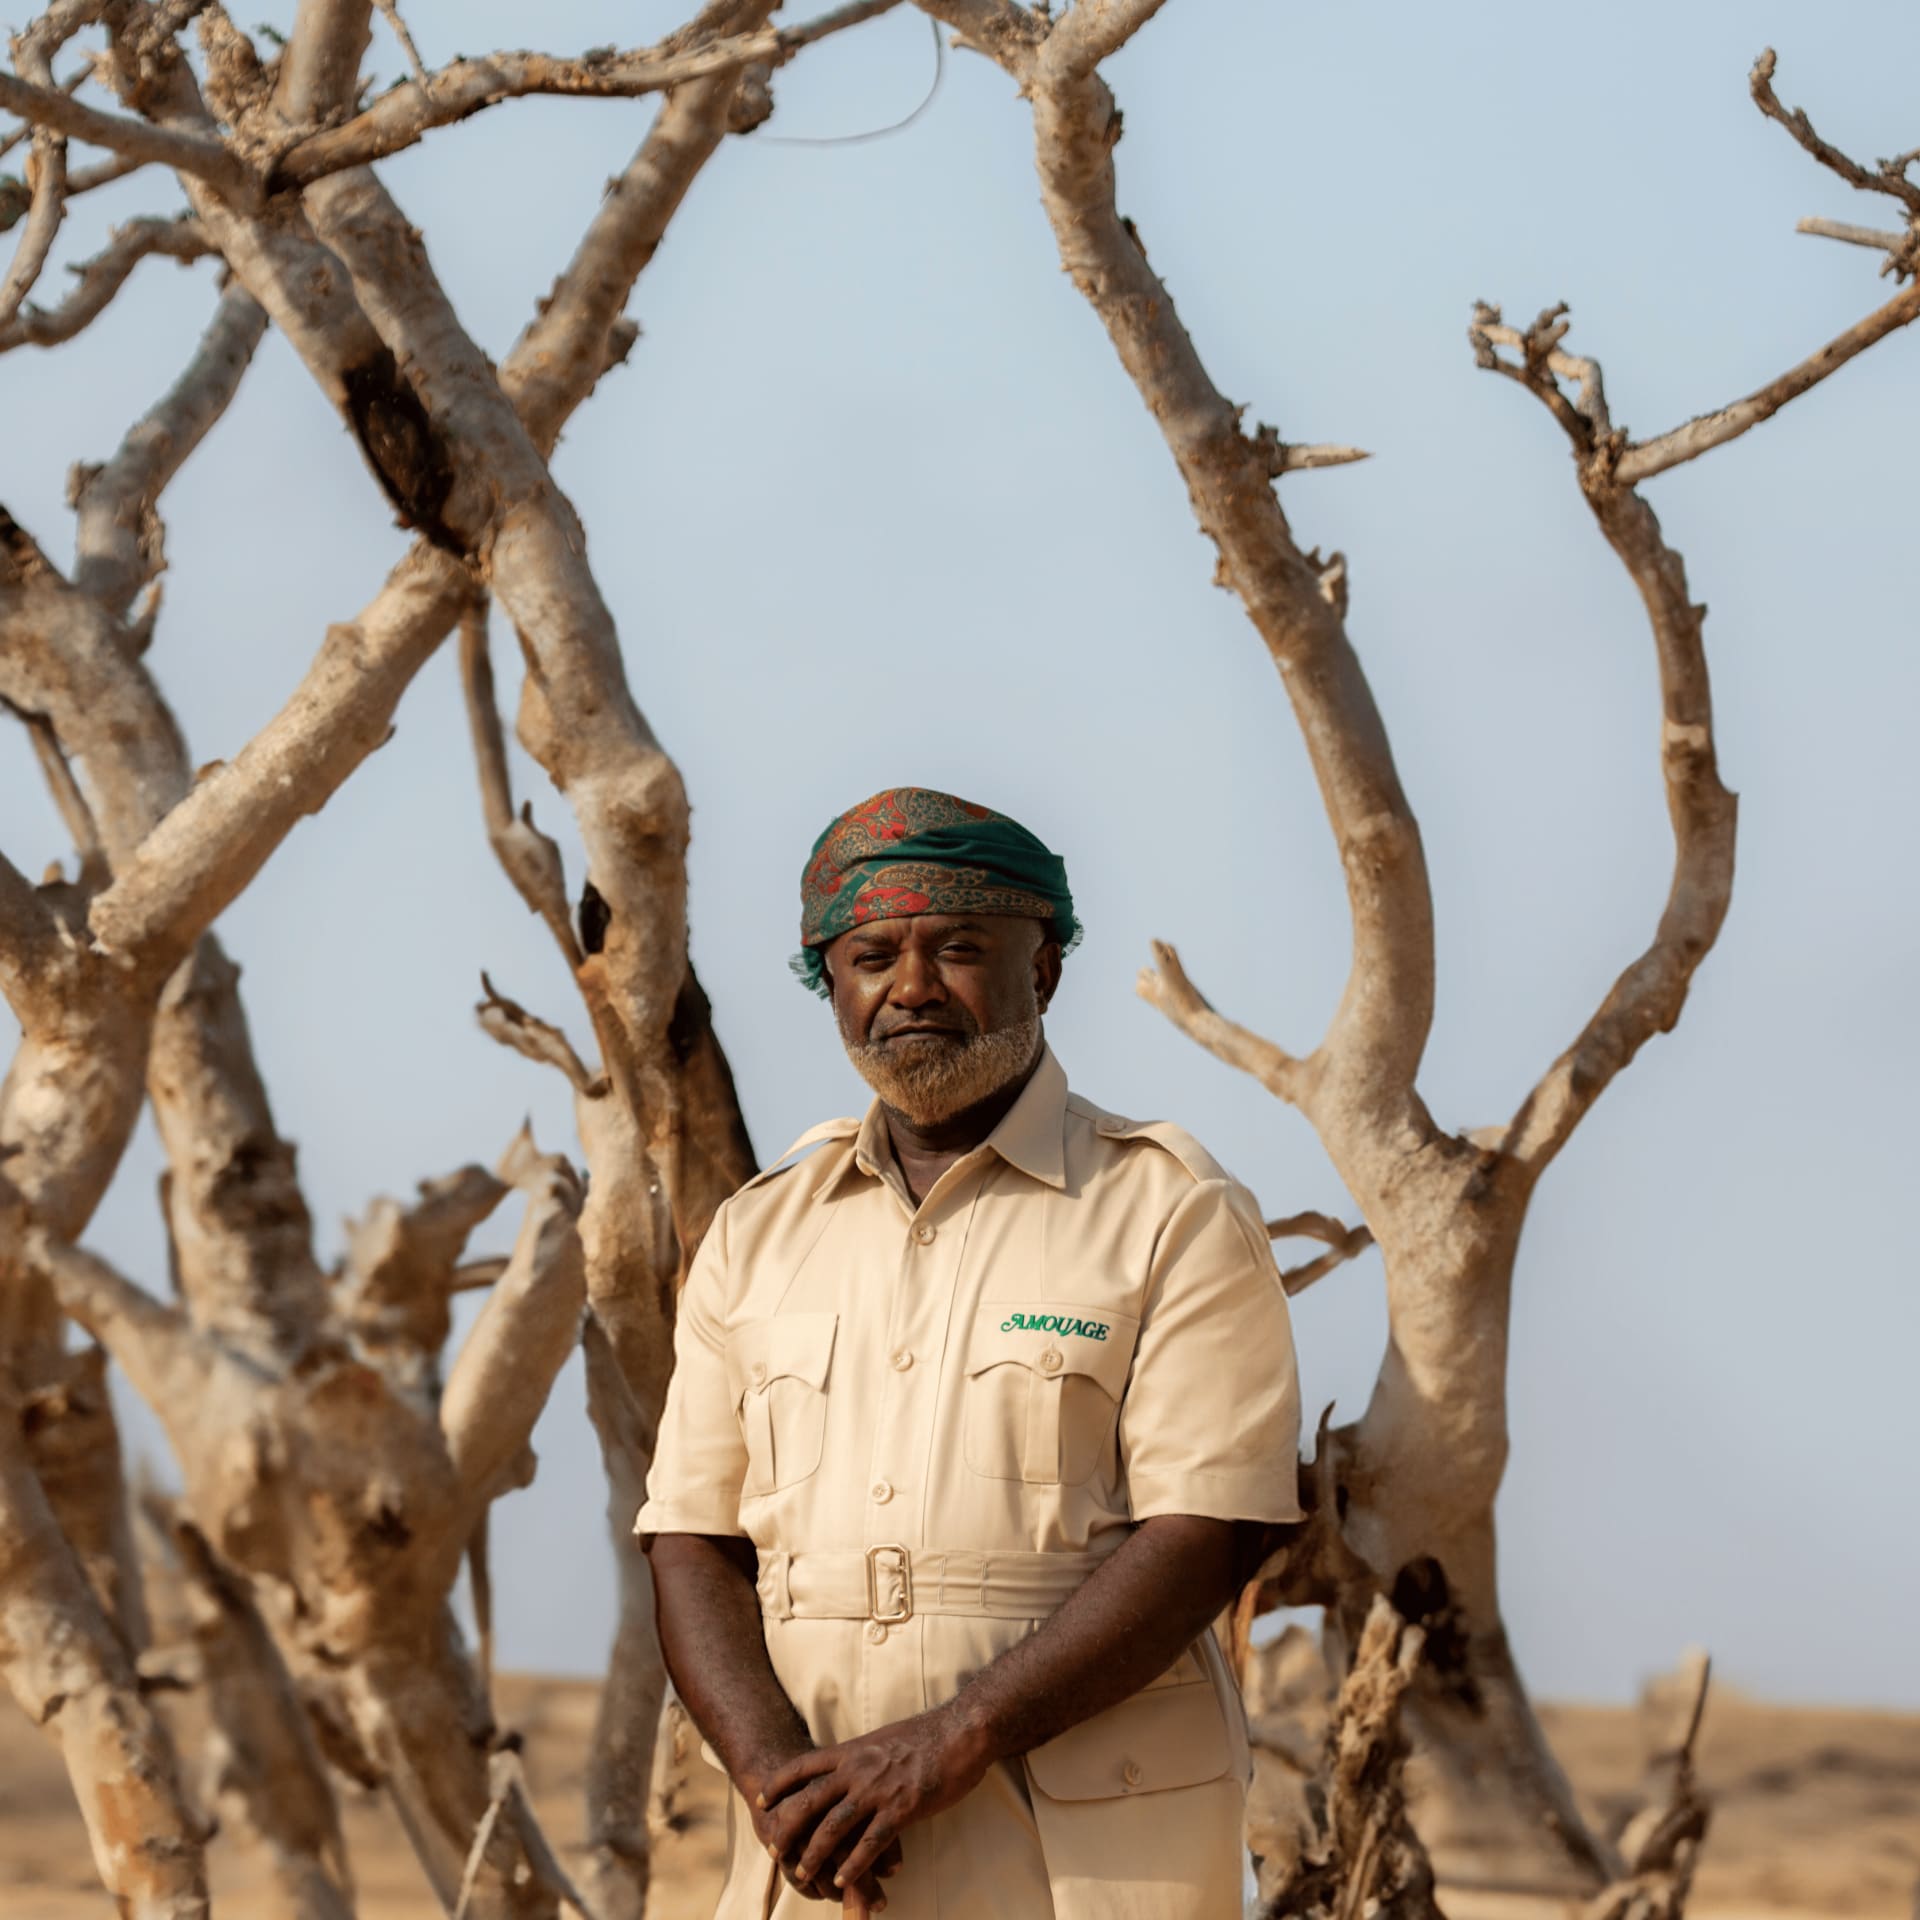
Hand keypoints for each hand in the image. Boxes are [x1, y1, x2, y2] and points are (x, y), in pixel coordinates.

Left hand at [758, 1706, 992, 1895]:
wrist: (961, 1731)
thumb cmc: (927, 1736)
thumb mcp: (884, 1739)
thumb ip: (863, 1757)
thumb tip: (849, 1769)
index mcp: (854, 1750)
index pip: (805, 1765)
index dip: (780, 1783)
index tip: (761, 1799)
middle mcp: (859, 1769)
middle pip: (811, 1800)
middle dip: (788, 1828)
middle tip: (774, 1851)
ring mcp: (879, 1789)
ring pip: (835, 1826)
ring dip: (815, 1854)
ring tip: (802, 1875)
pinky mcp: (902, 1808)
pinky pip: (871, 1842)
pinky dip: (854, 1865)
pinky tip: (843, 1881)